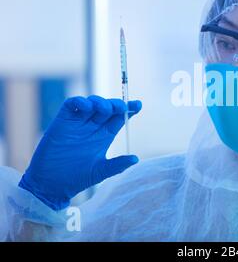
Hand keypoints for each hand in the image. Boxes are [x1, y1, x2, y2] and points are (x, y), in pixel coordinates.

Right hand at [18, 95, 141, 209]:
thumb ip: (117, 165)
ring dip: (100, 101)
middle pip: (108, 108)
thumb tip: (136, 159)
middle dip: (116, 104)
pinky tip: (86, 106)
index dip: (129, 109)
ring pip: (91, 102)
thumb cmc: (77, 178)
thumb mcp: (100, 171)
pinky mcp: (62, 121)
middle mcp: (93, 126)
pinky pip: (71, 104)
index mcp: (105, 136)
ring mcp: (78, 122)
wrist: (52, 183)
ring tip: (104, 109)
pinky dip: (79, 101)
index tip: (138, 104)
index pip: (119, 118)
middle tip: (121, 107)